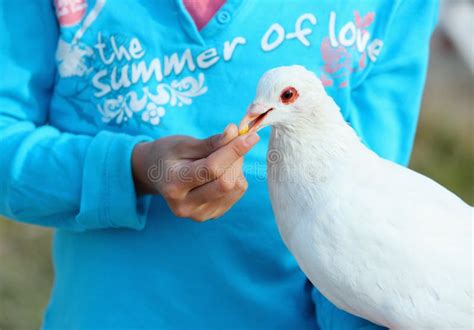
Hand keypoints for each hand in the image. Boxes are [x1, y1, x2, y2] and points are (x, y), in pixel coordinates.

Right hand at [131, 124, 259, 221]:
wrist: (156, 175)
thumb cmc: (168, 155)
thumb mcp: (184, 143)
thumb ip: (211, 142)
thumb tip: (235, 133)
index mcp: (173, 185)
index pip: (211, 169)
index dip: (233, 151)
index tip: (250, 136)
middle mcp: (185, 205)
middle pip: (225, 182)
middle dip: (236, 158)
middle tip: (235, 140)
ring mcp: (199, 214)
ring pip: (235, 188)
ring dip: (237, 167)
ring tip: (222, 156)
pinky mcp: (212, 215)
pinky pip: (236, 193)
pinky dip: (235, 177)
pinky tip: (222, 170)